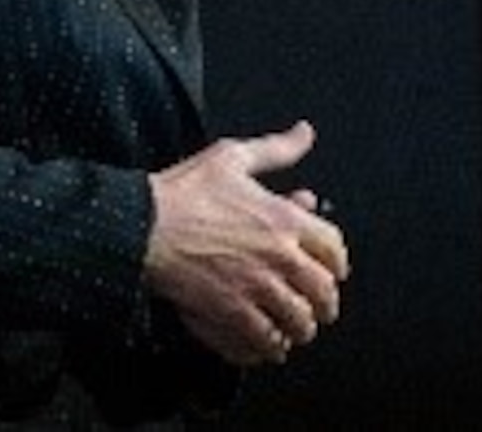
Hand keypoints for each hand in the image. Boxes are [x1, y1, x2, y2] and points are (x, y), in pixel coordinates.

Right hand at [145, 120, 350, 366]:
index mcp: (284, 221)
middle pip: (323, 292)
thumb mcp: (234, 157)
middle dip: (325, 303)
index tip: (332, 271)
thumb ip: (277, 149)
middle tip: (319, 308)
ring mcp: (256, 290)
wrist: (143, 226)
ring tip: (293, 329)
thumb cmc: (185, 192)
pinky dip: (269, 347)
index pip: (334, 250)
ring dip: (299, 328)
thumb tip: (304, 133)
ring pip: (298, 322)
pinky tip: (266, 344)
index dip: (337, 264)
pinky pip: (263, 342)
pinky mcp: (230, 315)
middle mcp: (278, 258)